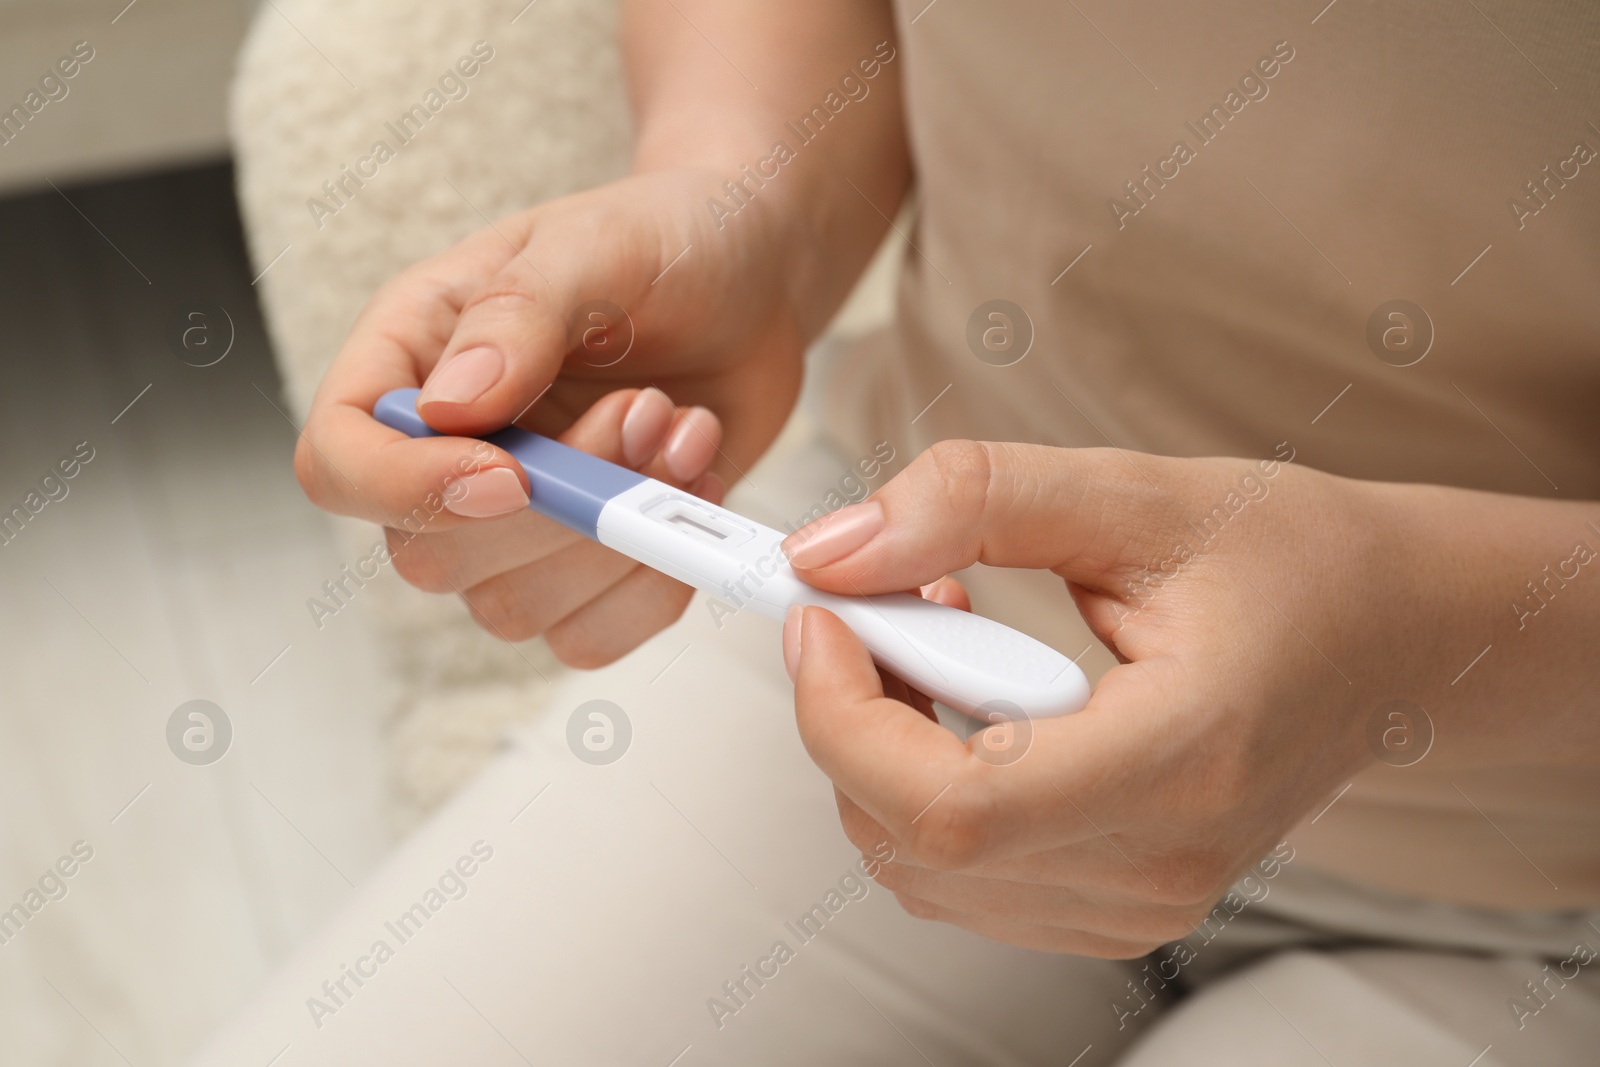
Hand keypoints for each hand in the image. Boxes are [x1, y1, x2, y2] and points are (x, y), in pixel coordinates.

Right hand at [294, 170, 807, 664]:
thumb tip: (450, 408)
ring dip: (618, 540)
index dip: (407, 489)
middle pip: (428, 558)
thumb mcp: (596, 242)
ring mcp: (516, 524)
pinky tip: (695, 487)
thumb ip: (519, 314)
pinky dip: (655, 583)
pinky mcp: (586, 569)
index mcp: (412, 360)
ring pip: (513, 609)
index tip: (513, 473)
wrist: (752, 285)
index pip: (339, 461)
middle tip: (647, 409)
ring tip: (680, 431)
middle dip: (558, 509)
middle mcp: (446, 454)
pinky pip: (589, 636)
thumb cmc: (664, 243)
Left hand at [780, 440, 1403, 955]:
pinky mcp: (1119, 904)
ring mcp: (1139, 902)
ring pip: (921, 870)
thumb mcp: (1138, 493)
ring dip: (884, 752)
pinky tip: (970, 701)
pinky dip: (924, 789)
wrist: (1393, 635)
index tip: (821, 618)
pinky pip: (962, 878)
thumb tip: (833, 549)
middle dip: (853, 720)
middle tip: (882, 606)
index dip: (846, 718)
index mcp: (1179, 760)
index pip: (956, 808)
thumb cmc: (1295, 561)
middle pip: (916, 845)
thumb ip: (974, 502)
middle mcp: (1158, 862)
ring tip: (946, 640)